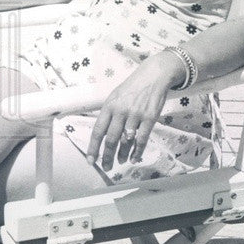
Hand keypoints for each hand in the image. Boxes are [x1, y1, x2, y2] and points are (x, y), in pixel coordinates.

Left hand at [86, 53, 178, 170]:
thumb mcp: (115, 96)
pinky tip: (134, 158)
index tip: (90, 161)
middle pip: (111, 139)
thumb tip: (103, 133)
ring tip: (120, 162)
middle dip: (107, 156)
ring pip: (126, 141)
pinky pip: (142, 139)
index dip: (93, 147)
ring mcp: (135, 115)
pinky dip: (137, 151)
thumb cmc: (132, 87)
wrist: (153, 76)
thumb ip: (109, 114)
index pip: (98, 130)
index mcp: (109, 106)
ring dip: (122, 154)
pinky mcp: (149, 118)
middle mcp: (120, 111)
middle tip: (106, 167)